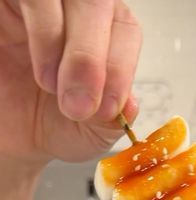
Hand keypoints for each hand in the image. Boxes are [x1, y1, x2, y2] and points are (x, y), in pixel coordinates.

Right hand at [0, 0, 141, 163]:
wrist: (3, 138)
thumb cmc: (44, 124)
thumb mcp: (86, 132)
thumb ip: (111, 121)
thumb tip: (131, 106)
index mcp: (103, 35)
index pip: (125, 28)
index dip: (121, 67)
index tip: (108, 108)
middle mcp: (72, 9)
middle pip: (97, 2)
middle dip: (93, 58)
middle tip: (79, 105)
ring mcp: (40, 1)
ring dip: (69, 46)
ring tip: (52, 87)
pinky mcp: (7, 0)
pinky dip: (44, 31)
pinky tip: (41, 71)